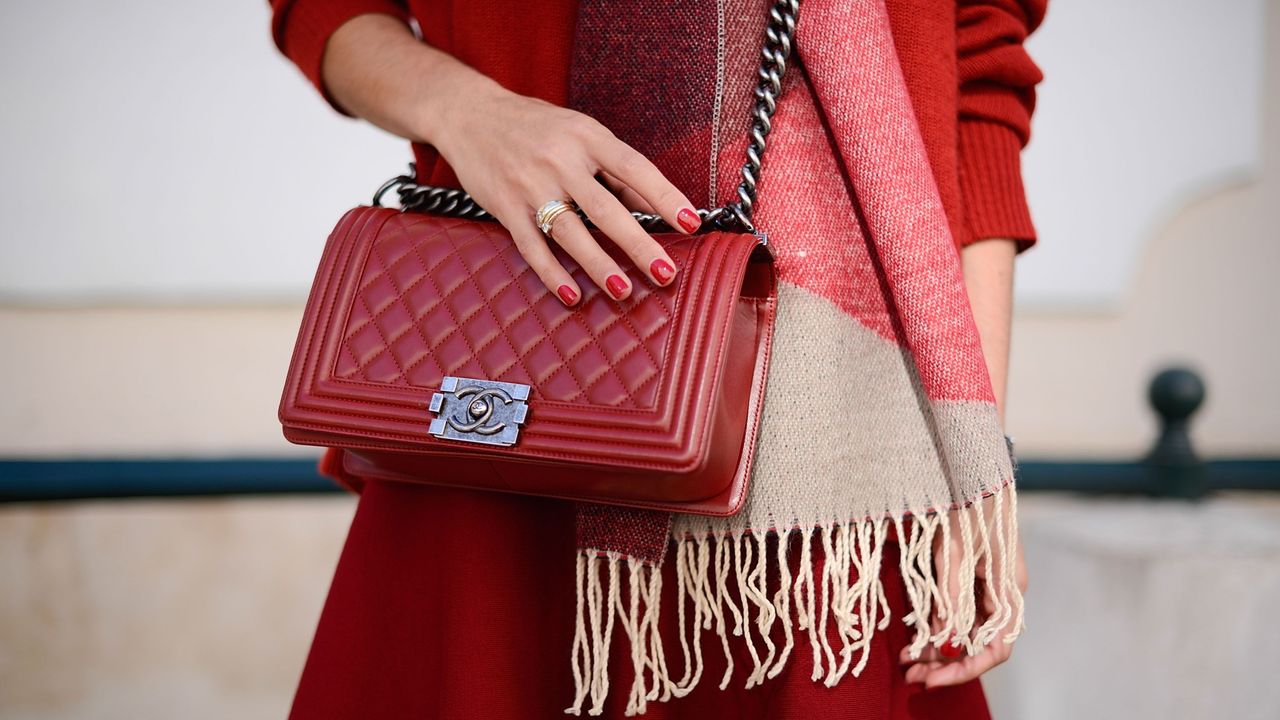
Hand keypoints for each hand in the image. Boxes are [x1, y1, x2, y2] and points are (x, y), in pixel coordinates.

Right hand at [431, 84, 699, 305]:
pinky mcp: (505, 206)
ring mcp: (530, 183)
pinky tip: (572, 296)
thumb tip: (655, 207)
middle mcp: (560, 159)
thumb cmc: (536, 126)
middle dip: (638, 244)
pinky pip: (532, 246)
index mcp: (587, 136)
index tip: (690, 223)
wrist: (469, 114)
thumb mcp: (579, 134)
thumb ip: (614, 170)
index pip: (634, 168)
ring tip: (622, 291)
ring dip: (598, 265)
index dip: (664, 196)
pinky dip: (552, 273)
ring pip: (571, 231)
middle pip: (606, 208)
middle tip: (665, 273)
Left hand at [899, 492, 1028, 688]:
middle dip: (945, 662)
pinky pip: (956, 610)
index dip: (964, 668)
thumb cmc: (967, 505)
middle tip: (910, 674)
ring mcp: (987, 584)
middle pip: (977, 643)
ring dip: (937, 646)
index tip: (931, 679)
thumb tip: (946, 645)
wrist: (970, 467)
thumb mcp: (954, 554)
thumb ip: (951, 601)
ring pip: (964, 629)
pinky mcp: (971, 574)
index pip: (995, 649)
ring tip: (906, 658)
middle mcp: (1001, 593)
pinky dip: (936, 623)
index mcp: (1009, 590)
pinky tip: (914, 632)